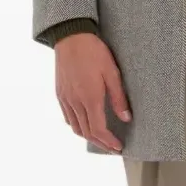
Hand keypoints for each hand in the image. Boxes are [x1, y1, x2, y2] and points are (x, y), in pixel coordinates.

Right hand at [54, 33, 130, 151]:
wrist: (71, 37)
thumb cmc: (94, 52)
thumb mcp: (112, 73)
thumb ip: (119, 98)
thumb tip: (126, 118)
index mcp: (90, 98)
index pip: (99, 130)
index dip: (109, 142)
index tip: (118, 147)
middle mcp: (75, 102)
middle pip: (86, 133)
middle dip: (100, 143)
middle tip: (112, 148)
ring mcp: (65, 99)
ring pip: (75, 127)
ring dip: (89, 137)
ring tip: (101, 140)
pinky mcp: (60, 94)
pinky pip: (67, 117)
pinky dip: (77, 126)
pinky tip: (86, 124)